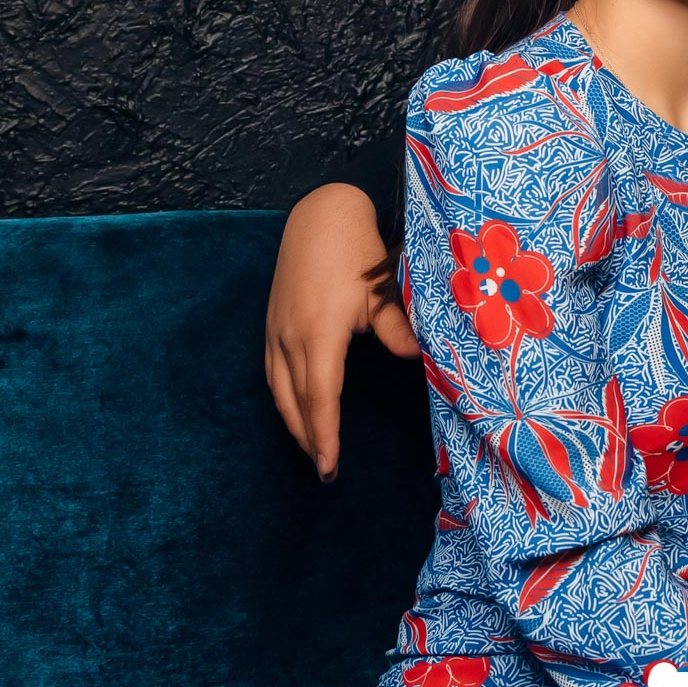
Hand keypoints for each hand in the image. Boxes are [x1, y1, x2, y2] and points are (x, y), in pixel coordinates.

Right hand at [264, 182, 418, 481]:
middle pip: (294, 402)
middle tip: (324, 470)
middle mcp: (290, 337)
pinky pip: (271, 371)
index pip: (319, 397)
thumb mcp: (379, 289)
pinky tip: (293, 410)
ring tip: (311, 449)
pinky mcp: (271, 323)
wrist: (318, 216)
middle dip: (308, 439)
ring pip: (278, 389)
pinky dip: (282, 398)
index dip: (324, 434)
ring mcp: (275, 330)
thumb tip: (417, 358)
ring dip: (293, 422)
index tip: (329, 464)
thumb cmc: (355, 250)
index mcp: (318, 333)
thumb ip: (395, 326)